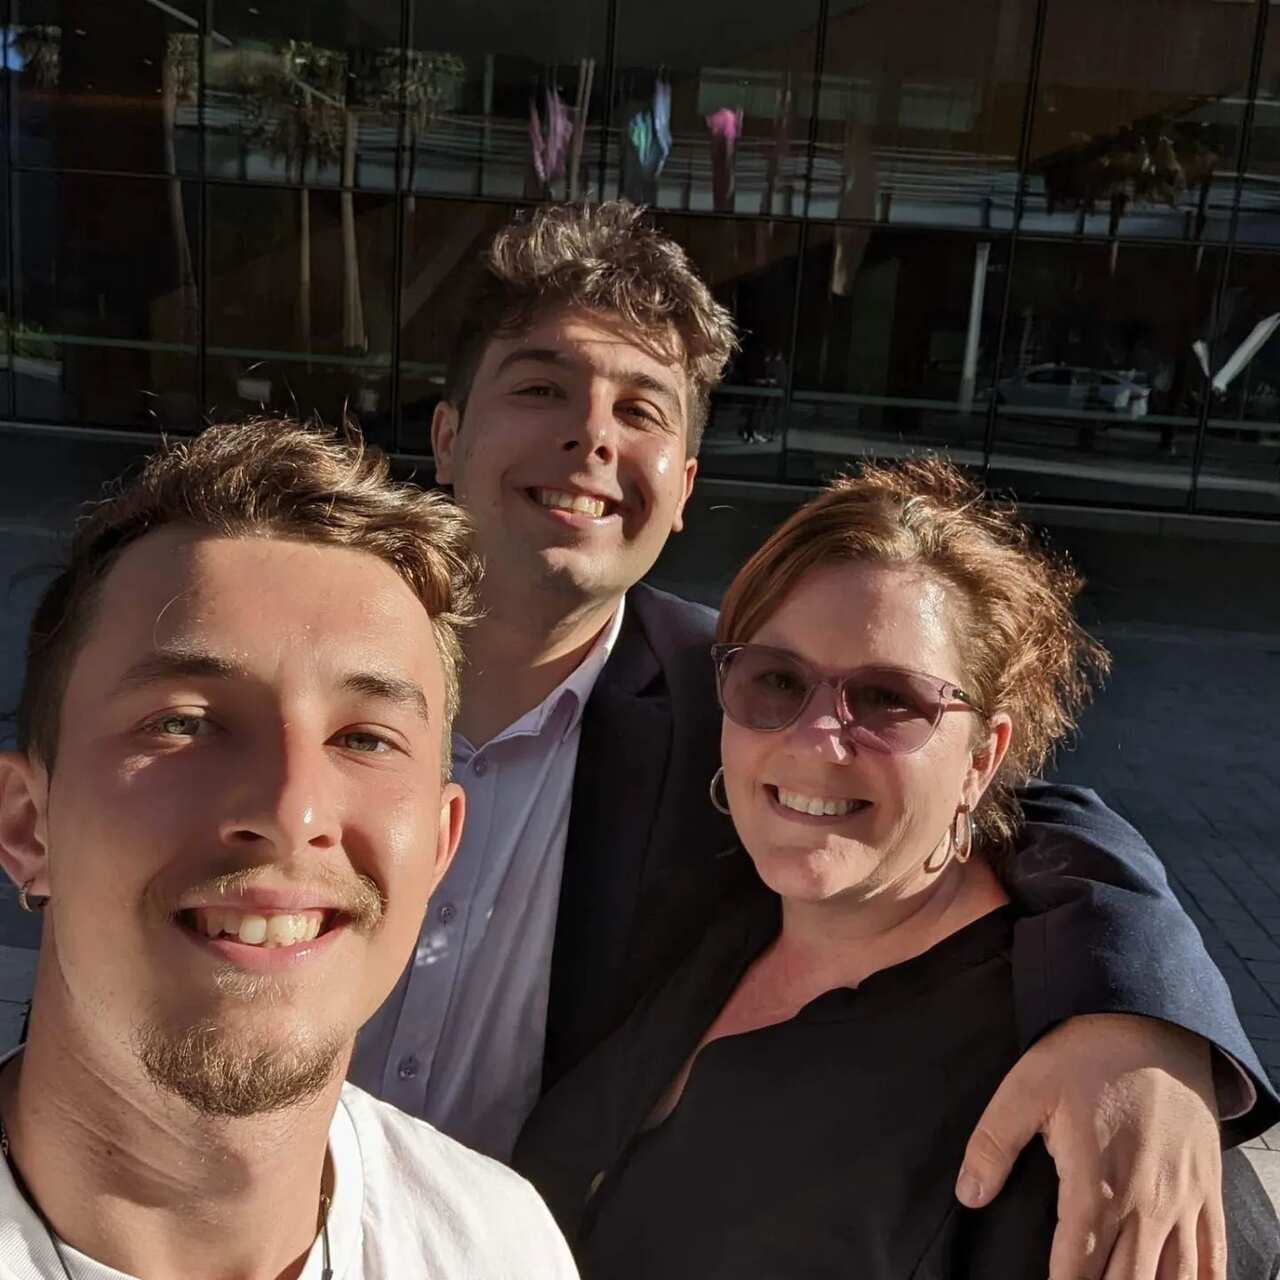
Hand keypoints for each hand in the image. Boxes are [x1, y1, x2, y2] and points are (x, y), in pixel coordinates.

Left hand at [956, 1013, 1224, 1279]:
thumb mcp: (1026, 1088)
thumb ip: (993, 1143)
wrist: (1150, 1023)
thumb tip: (967, 1195)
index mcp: (1096, 1184)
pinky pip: (1214, 1258)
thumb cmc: (1084, 1056)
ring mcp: (1183, 1201)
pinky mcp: (1207, 1190)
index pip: (1078, 1268)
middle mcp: (1146, 1203)